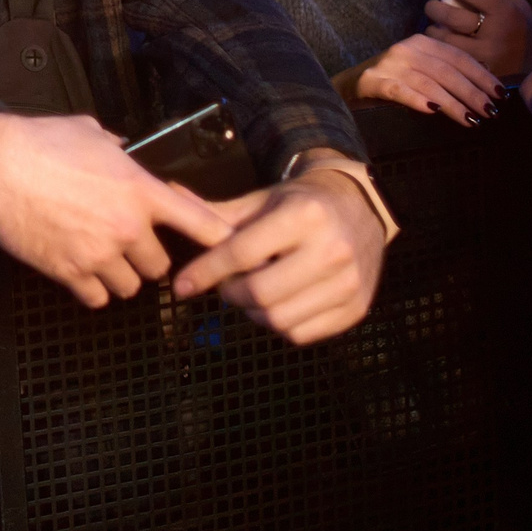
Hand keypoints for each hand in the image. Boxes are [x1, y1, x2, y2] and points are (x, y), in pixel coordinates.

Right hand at [0, 112, 235, 307]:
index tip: (230, 249)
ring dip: (120, 276)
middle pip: (160, 265)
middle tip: (126, 243)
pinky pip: (97, 298)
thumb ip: (118, 147)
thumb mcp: (91, 132)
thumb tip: (126, 150)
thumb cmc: (40, 141)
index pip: (200, 223)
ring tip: (101, 258)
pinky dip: (92, 290)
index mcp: (140, 190)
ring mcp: (98, 253)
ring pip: (130, 287)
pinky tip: (81, 272)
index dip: (220, 240)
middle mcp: (127, 226)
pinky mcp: (69, 271)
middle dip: (146, 256)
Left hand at [174, 160, 386, 343]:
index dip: (205, 272)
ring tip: (252, 293)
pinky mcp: (355, 309)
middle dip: (230, 294)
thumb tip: (169, 196)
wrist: (362, 208)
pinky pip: (301, 334)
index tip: (182, 285)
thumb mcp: (262, 201)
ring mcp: (348, 283)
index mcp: (304, 216)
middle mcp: (331, 250)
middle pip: (259, 293)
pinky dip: (279, 324)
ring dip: (253, 312)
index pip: (241, 254)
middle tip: (226, 285)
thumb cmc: (302, 204)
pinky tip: (278, 302)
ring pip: (278, 319)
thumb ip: (217, 212)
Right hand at [352, 33, 503, 124]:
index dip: (482, 75)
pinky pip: (398, 90)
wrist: (347, 87)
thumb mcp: (420, 71)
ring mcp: (389, 64)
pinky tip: (432, 110)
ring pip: (429, 82)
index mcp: (422, 43)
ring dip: (453, 102)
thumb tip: (485, 86)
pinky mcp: (372, 80)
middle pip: (448, 70)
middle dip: (473, 92)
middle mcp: (407, 49)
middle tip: (491, 112)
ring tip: (471, 119)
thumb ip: (445, 73)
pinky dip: (416, 99)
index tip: (500, 94)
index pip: (459, 57)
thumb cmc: (391, 82)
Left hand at [424, 0, 531, 79]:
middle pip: (451, 17)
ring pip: (444, 40)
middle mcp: (493, 34)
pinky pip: (449, 57)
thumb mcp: (518, 4)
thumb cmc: (522, 29)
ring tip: (435, 26)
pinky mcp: (476, 71)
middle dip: (434, 8)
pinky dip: (441, 48)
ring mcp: (484, 56)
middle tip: (431, 6)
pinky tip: (441, 44)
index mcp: (504, 12)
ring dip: (434, 31)